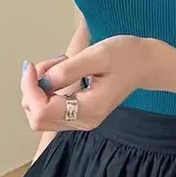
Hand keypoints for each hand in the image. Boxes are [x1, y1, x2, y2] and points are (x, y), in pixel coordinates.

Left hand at [20, 35, 161, 131]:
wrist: (145, 63)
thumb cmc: (126, 56)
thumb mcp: (98, 55)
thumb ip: (69, 69)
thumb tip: (42, 80)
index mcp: (89, 109)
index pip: (43, 111)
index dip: (30, 89)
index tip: (31, 65)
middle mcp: (83, 121)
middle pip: (37, 117)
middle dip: (33, 89)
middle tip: (50, 62)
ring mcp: (81, 120)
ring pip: (41, 114)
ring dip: (40, 87)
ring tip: (61, 63)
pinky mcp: (80, 114)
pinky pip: (51, 108)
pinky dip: (48, 90)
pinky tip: (63, 70)